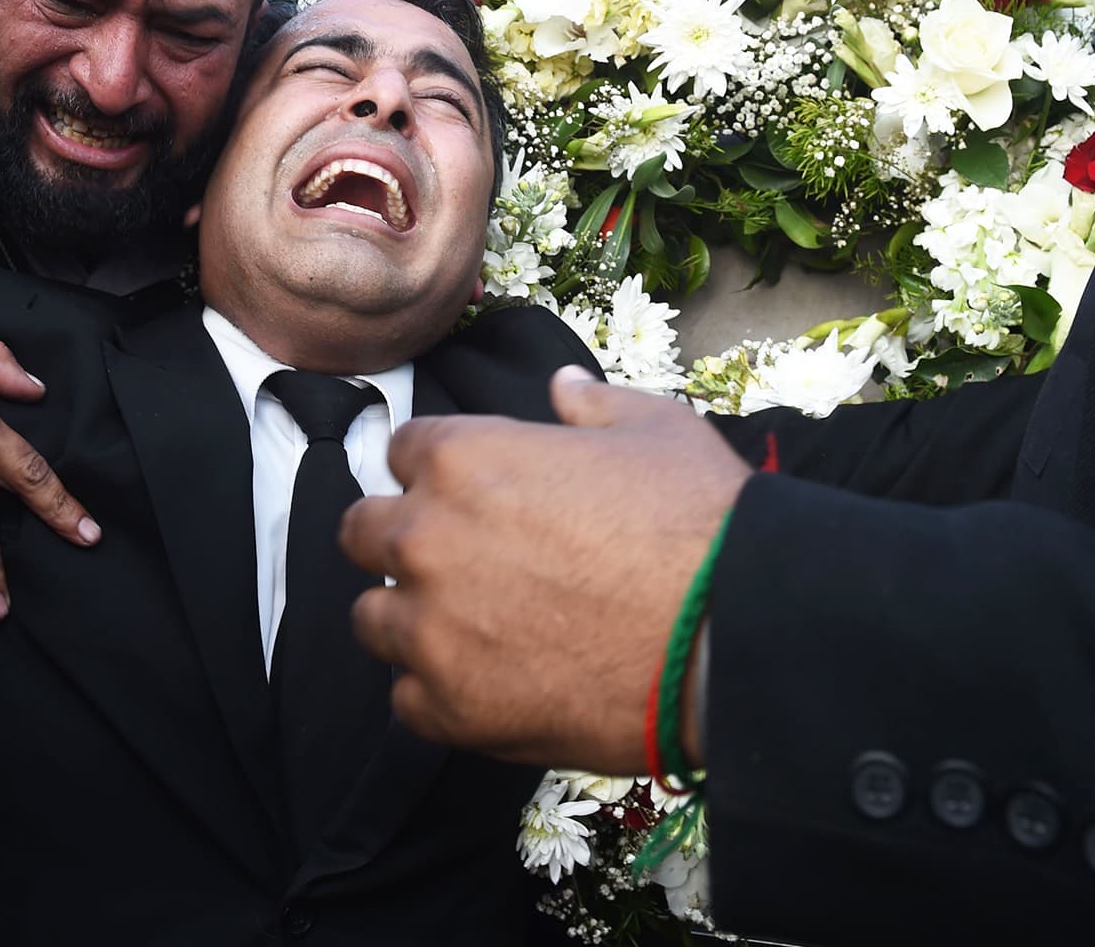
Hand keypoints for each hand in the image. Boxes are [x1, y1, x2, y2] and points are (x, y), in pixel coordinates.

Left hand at [341, 367, 749, 772]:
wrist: (731, 635)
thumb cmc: (698, 523)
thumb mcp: (656, 430)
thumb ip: (592, 406)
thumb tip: (561, 387)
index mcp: (464, 459)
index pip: (403, 451)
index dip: (436, 469)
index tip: (467, 491)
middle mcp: (428, 537)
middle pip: (363, 533)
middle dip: (399, 539)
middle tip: (453, 560)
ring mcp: (432, 628)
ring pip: (371, 620)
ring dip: (409, 619)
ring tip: (468, 630)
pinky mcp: (451, 707)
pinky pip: (408, 700)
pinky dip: (439, 693)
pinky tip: (489, 685)